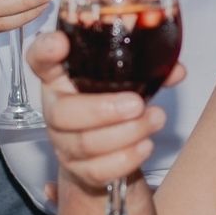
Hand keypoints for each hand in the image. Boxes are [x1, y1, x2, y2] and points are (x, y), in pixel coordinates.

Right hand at [26, 29, 184, 193]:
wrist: (106, 149)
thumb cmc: (112, 104)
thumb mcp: (126, 81)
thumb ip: (147, 71)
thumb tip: (176, 71)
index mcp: (61, 78)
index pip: (39, 61)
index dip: (45, 52)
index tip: (60, 43)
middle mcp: (56, 109)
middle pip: (63, 113)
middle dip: (104, 110)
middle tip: (137, 104)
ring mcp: (63, 142)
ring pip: (86, 144)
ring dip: (126, 133)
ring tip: (154, 120)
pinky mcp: (78, 170)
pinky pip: (97, 170)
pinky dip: (126, 159)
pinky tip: (145, 146)